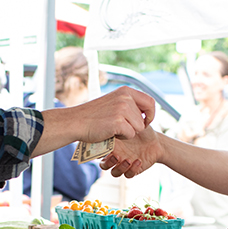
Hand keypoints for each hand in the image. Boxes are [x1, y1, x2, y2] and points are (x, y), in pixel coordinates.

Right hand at [37, 87, 154, 154]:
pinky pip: (131, 135)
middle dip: (138, 126)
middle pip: (144, 118)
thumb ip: (128, 104)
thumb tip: (146, 112)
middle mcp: (126, 97)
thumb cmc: (94, 115)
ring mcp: (122, 109)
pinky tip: (110, 132)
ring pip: (138, 128)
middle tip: (126, 129)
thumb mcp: (113, 102)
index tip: (144, 122)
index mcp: (126, 91)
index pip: (150, 101)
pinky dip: (122, 137)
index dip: (151, 114)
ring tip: (113, 128)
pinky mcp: (118, 121)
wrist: (76, 121)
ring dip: (128, 132)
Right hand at [102, 124, 162, 178]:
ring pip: (114, 172)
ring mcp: (124, 163)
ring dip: (119, 168)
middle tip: (116, 156)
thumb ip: (122, 123)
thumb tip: (113, 120)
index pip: (101, 152)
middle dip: (108, 163)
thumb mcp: (132, 124)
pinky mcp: (134, 170)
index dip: (100, 152)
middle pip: (104, 165)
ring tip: (128, 160)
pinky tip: (138, 161)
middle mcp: (116, 156)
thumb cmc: (143, 131)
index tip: (107, 149)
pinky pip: (129, 175)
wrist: (156, 141)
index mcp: (113, 146)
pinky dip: (132, 169)